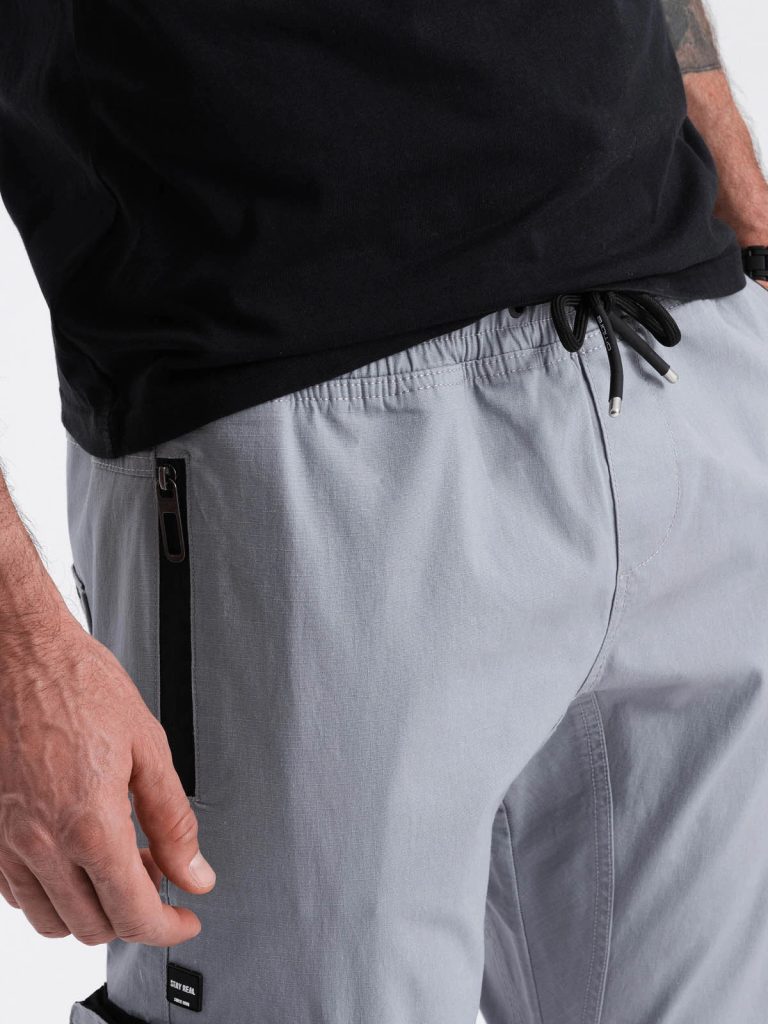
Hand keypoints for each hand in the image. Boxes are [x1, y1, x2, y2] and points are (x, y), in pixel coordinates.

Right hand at [0, 605, 214, 945]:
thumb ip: (173, 821)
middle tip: (159, 878)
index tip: (185, 920)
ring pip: (52, 920)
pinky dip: (53, 893)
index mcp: (88, 824)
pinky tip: (77, 856)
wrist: (21, 655)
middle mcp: (41, 843)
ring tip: (120, 866)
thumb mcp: (149, 747)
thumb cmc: (79, 685)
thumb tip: (195, 874)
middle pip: (93, 926)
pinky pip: (18, 894)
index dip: (168, 927)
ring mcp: (7, 843)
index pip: (132, 913)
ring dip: (92, 909)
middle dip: (135, 916)